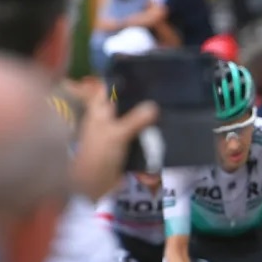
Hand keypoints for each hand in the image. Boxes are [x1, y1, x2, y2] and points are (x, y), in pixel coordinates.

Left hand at [71, 84, 159, 198]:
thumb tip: (154, 105)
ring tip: (167, 108)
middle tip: (163, 92)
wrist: (94, 186)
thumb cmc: (99, 155)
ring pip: (133, 119)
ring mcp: (116, 132)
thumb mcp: (117, 134)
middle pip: (125, 102)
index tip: (145, 75)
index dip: (124, 79)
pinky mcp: (124, 147)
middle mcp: (107, 118)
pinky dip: (148, 134)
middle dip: (141, 99)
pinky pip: (138, 136)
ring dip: (146, 118)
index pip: (110, 87)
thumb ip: (136, 119)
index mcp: (100, 109)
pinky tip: (163, 130)